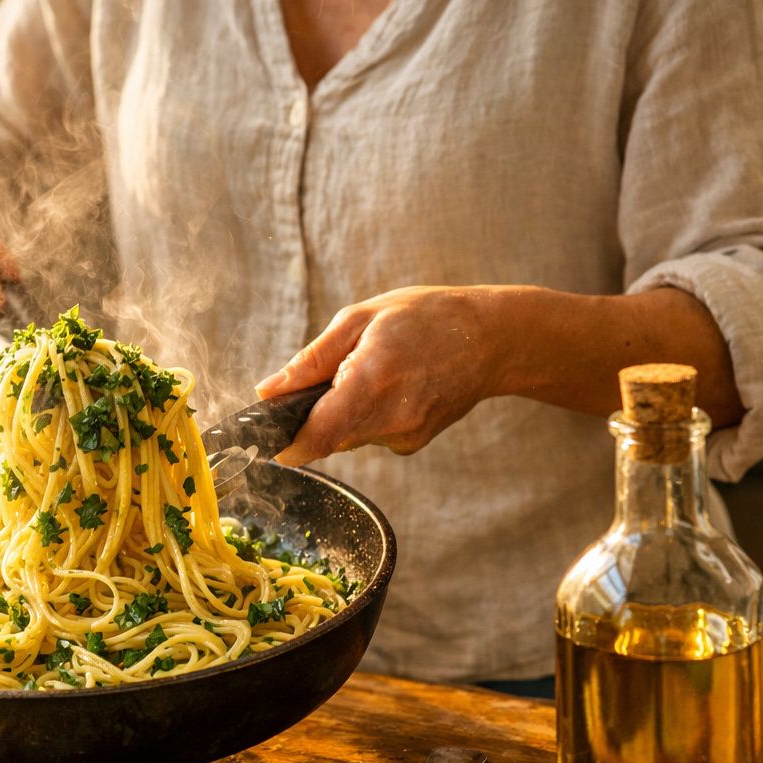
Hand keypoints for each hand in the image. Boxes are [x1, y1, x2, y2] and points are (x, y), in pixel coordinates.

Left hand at [255, 286, 509, 463]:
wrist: (493, 339)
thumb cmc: (426, 318)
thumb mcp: (362, 318)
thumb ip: (312, 359)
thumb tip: (269, 390)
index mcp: (372, 380)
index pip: (318, 435)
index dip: (288, 444)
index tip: (270, 440)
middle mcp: (390, 417)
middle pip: (328, 437)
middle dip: (316, 415)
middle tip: (332, 377)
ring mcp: (406, 435)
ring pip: (349, 436)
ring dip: (345, 412)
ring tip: (375, 372)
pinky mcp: (414, 443)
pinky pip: (372, 435)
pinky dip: (369, 416)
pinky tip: (394, 387)